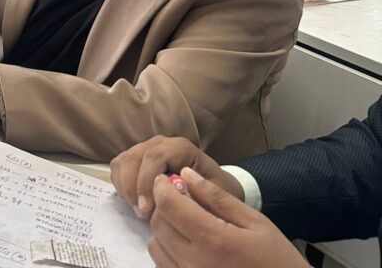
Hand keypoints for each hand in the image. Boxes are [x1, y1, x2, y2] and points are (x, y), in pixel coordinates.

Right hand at [111, 136, 242, 219]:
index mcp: (180, 148)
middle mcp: (161, 143)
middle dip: (133, 188)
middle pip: (134, 158)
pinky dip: (120, 184)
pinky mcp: (136, 157)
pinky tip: (133, 200)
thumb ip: (193, 195)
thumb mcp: (213, 196)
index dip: (146, 183)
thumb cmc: (214, 193)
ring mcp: (146, 147)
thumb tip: (170, 198)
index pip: (154, 158)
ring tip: (139, 209)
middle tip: (141, 213)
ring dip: (125, 187)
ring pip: (123, 161)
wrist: (213, 188)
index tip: (146, 210)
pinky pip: (118, 166)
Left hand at [146, 168, 306, 267]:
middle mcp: (194, 263)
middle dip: (164, 206)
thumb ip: (217, 197)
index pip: (169, 205)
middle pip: (159, 224)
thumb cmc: (277, 259)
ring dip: (164, 229)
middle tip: (179, 199)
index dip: (162, 187)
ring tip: (185, 224)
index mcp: (214, 240)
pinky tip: (188, 245)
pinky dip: (167, 251)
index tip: (165, 179)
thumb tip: (186, 173)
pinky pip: (163, 265)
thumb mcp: (255, 222)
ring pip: (155, 246)